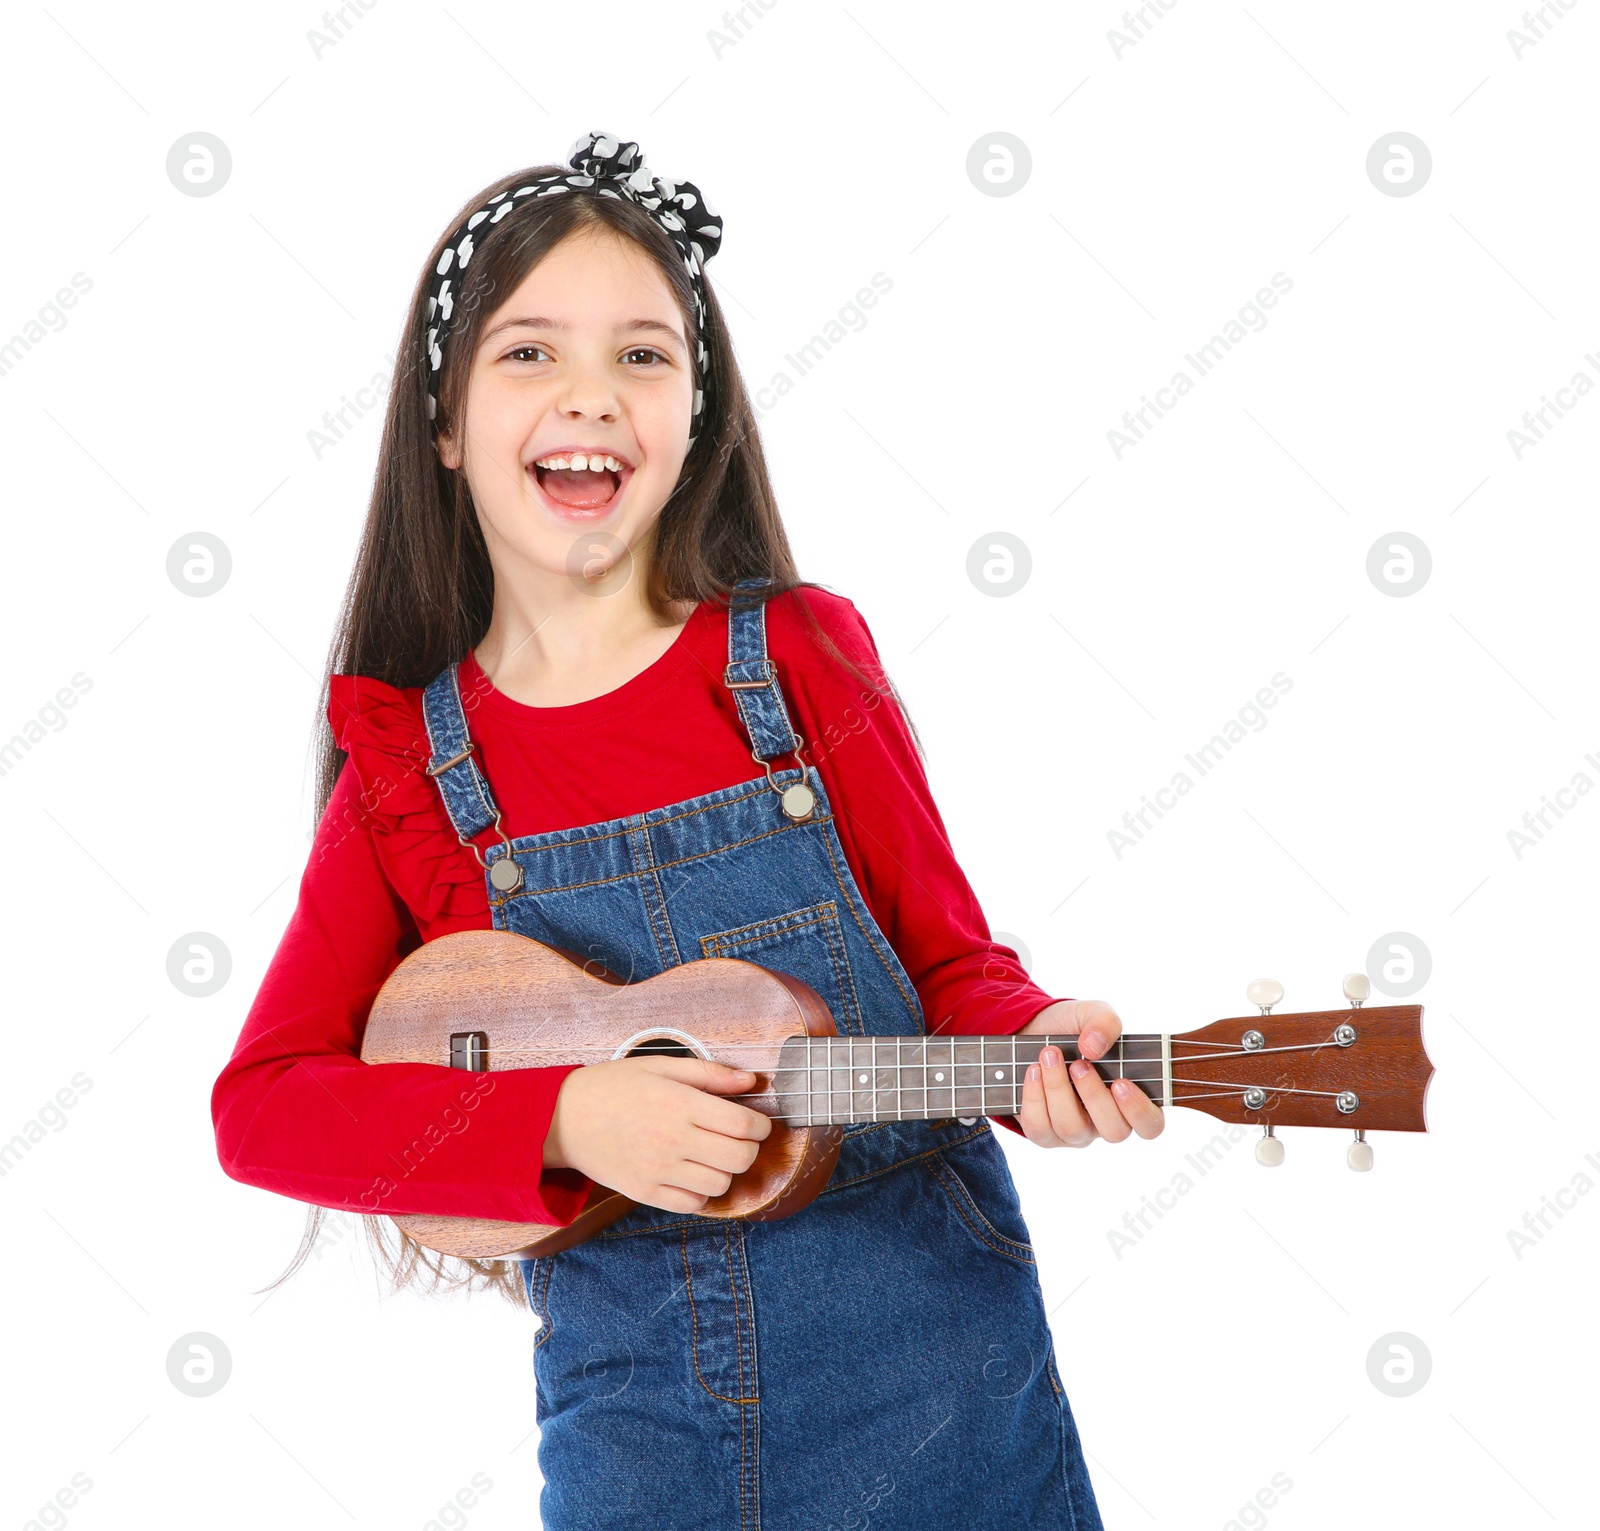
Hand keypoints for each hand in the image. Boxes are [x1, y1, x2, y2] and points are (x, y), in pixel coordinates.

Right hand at [543, 1056, 772, 1212]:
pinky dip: (701, 1192)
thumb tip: (750, 1080)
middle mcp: (673, 1140)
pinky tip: (692, 1173)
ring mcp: (659, 1170)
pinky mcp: (645, 1192)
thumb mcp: (659, 1065)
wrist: (562, 1119)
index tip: (758, 1122)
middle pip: (739, 1158)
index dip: (761, 1125)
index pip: (743, 1125)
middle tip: (740, 1139)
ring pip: (720, 1184)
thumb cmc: (612, 1086)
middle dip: (750, 1148)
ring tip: (712, 1155)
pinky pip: (692, 1204)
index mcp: (680, 1104)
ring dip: (726, 1170)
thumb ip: (708, 1073)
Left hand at [1015, 1000, 1164, 1147]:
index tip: (1120, 1082)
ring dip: (1058, 1090)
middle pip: (1114, 1132)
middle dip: (1094, 1096)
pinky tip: (1032, 1071)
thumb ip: (1106, 1022)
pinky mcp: (1044, 1133)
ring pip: (1072, 1129)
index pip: (1151, 1125)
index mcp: (1130, 1099)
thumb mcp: (1094, 1012)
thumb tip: (1094, 1047)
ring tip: (1048, 1055)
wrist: (1032, 1029)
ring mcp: (1076, 1131)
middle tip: (1079, 1064)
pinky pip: (1040, 1129)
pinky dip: (1034, 1098)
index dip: (1139, 1111)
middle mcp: (1106, 1121)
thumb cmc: (1074, 1029)